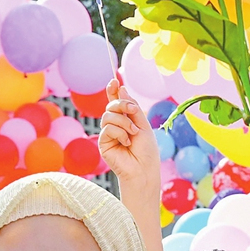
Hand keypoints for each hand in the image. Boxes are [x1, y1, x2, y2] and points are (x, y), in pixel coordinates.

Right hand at [99, 79, 159, 197]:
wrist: (144, 169)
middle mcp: (115, 125)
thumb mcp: (143, 125)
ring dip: (124, 123)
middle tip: (133, 112)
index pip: (116, 102)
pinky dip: (120, 133)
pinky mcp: (103, 143)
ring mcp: (108, 134)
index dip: (113, 91)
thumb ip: (132, 108)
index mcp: (126, 120)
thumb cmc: (146, 150)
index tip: (114, 81)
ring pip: (108, 116)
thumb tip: (121, 89)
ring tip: (133, 134)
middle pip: (111, 106)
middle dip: (122, 104)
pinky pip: (107, 128)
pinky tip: (126, 143)